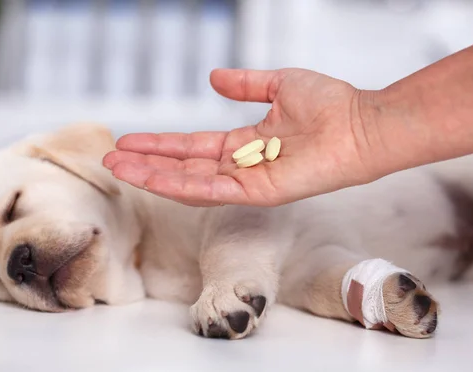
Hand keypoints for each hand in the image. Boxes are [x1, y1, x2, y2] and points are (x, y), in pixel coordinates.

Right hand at [103, 68, 378, 206]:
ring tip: (120, 169)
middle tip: (111, 160)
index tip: (129, 141)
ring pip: (192, 183)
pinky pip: (215, 192)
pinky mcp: (260, 193)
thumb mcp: (279, 85)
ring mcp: (248, 182)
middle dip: (147, 164)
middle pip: (184, 167)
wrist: (360, 123)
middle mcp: (241, 166)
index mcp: (243, 144)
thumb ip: (246, 84)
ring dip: (155, 177)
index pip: (192, 147)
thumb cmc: (330, 105)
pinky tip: (155, 179)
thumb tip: (214, 77)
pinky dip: (184, 186)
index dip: (160, 145)